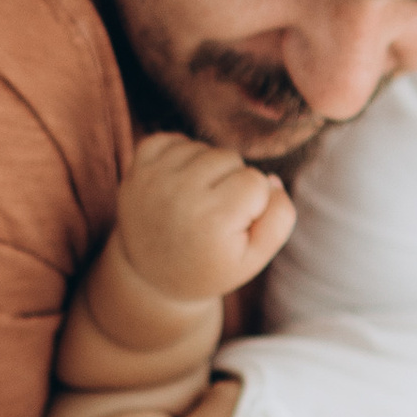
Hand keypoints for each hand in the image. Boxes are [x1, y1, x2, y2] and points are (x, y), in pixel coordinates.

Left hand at [113, 134, 295, 306]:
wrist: (152, 276)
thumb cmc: (211, 266)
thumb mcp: (254, 258)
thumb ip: (279, 219)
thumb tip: (271, 178)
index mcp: (212, 220)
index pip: (257, 180)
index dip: (254, 203)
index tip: (234, 227)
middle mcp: (180, 194)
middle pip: (231, 157)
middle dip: (232, 181)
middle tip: (216, 214)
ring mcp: (154, 178)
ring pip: (204, 148)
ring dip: (208, 170)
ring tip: (198, 201)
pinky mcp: (136, 169)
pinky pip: (172, 139)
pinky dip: (181, 156)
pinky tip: (180, 184)